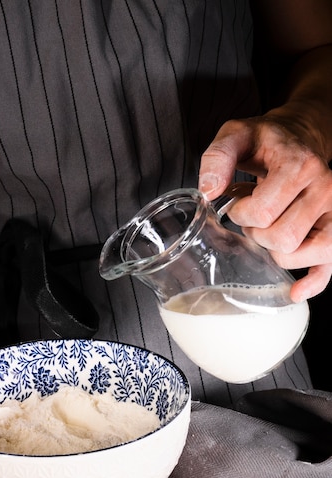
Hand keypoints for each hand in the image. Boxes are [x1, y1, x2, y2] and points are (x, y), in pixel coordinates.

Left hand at [198, 112, 331, 301]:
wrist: (301, 135)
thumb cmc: (267, 140)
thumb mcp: (236, 135)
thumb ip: (218, 157)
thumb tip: (209, 190)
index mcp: (300, 166)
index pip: (263, 213)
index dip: (241, 214)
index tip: (237, 203)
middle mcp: (324, 189)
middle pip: (282, 238)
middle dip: (257, 233)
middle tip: (254, 216)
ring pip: (301, 254)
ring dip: (274, 250)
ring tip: (270, 228)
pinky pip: (328, 266)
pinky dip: (313, 282)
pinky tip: (294, 291)